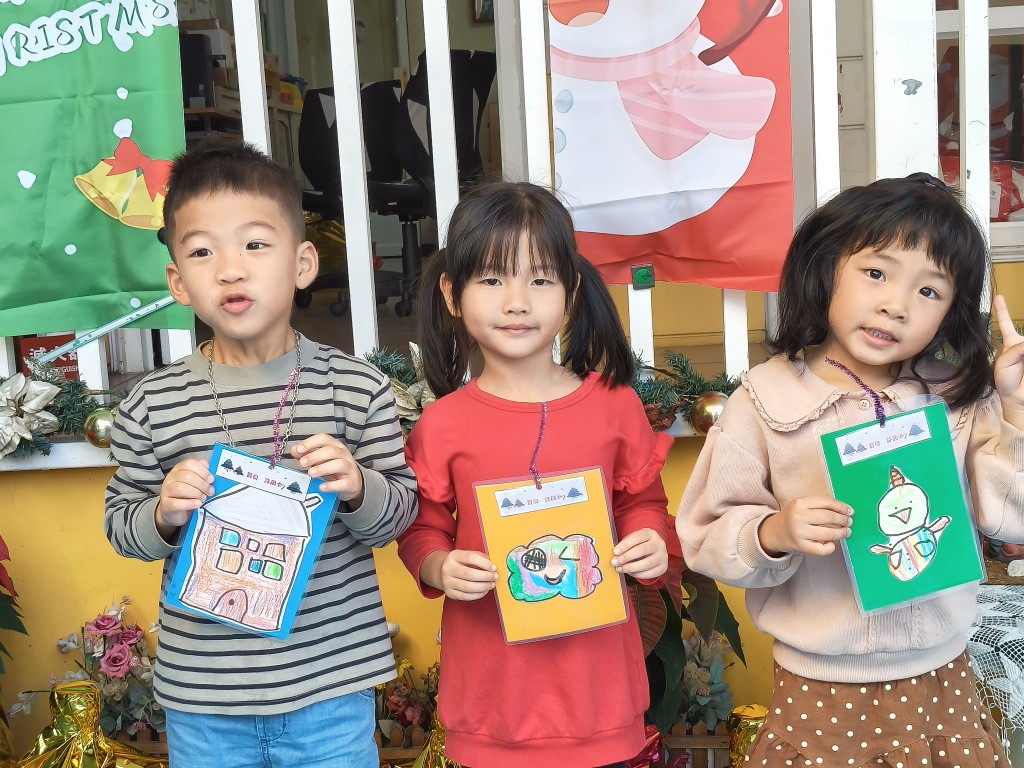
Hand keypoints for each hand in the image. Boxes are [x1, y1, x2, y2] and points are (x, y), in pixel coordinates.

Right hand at [156, 459, 213, 537]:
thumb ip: (203, 475)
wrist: (176, 512)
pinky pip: (176, 503)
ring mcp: (166, 491)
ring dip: (196, 493)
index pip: (189, 464)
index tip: (211, 479)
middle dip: (202, 484)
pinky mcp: (166, 505)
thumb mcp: (195, 483)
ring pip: (180, 488)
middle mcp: (171, 478)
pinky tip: (197, 504)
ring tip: (203, 498)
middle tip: (210, 491)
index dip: (203, 471)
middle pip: (187, 476)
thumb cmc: (188, 495)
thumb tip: (212, 473)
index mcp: (179, 470)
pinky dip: (189, 503)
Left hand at [292, 434, 363, 504]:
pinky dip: (332, 485)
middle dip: (314, 456)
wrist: (352, 481)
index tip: (299, 450)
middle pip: (331, 450)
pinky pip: (344, 483)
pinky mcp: (352, 482)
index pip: (324, 439)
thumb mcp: (320, 459)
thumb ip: (307, 454)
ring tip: (311, 473)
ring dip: (323, 468)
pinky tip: (322, 487)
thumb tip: (295, 450)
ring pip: (339, 464)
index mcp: (336, 446)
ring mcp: (349, 468)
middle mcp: (344, 454)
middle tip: (302, 463)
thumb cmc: (333, 468)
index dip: (310, 443)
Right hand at [423, 550, 496, 600]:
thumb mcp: (468, 555)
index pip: (470, 557)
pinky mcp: (449, 593)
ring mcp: (447, 582)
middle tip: (495, 577)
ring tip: (492, 584)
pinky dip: (478, 594)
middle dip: (485, 576)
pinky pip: (466, 596)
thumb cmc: (461, 563)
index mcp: (454, 556)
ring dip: (483, 586)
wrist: (443, 572)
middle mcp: (448, 568)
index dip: (484, 563)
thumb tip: (493, 567)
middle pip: (469, 574)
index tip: (494, 568)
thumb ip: (480, 558)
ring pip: (467, 587)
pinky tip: (485, 591)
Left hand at [611, 528, 667, 578]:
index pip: (637, 537)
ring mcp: (663, 556)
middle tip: (614, 562)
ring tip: (620, 569)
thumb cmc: (639, 544)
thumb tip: (614, 555)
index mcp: (650, 533)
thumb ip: (625, 545)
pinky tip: (629, 573)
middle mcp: (659, 543)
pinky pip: (651, 573)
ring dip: (631, 567)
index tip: (615, 552)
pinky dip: (638, 574)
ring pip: (647, 563)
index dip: (625, 545)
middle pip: (642, 550)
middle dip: (626, 557)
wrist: (654, 550)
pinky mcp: (664, 567)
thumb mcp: (633, 539)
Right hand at [759, 496, 852, 556]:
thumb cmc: (792, 518)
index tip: (850, 511)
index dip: (841, 507)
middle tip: (849, 522)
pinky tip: (831, 544)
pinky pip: (823, 549)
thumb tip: (844, 511)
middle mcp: (798, 517)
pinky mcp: (801, 547)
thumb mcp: (801, 506)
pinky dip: (831, 547)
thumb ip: (819, 506)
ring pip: (829, 533)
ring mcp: (800, 532)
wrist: (774, 532)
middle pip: (829, 517)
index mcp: (799, 503)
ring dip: (842, 533)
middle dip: (844, 520)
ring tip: (846, 532)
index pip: (826, 502)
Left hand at [993, 294, 1023, 428]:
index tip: (998, 296)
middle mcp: (1023, 344)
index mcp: (1011, 344)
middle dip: (1019, 348)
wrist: (1016, 397)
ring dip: (1021, 354)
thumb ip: (1015, 351)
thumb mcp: (1004, 364)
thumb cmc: (1006, 381)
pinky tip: (1023, 364)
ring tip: (1021, 367)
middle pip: (1021, 338)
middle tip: (1018, 357)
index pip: (1006, 324)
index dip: (1002, 310)